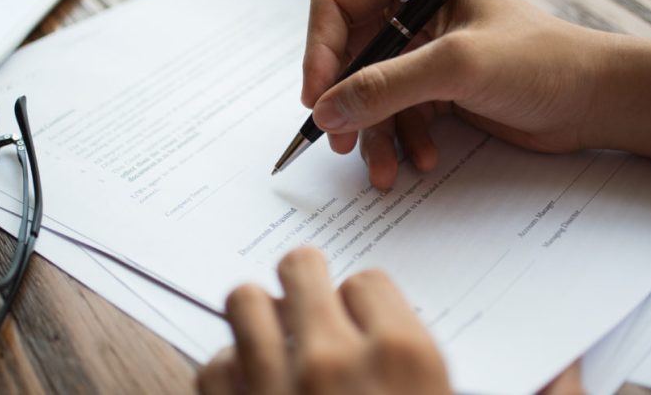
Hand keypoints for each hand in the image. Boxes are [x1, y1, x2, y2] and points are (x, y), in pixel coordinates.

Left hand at [197, 247, 451, 394]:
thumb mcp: (436, 390)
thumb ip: (406, 356)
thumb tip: (375, 327)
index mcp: (402, 355)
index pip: (367, 282)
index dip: (361, 302)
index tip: (359, 320)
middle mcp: (333, 360)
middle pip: (300, 267)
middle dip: (304, 279)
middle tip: (306, 300)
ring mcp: (275, 387)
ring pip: (245, 301)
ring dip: (259, 315)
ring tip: (272, 336)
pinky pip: (214, 364)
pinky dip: (229, 368)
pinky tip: (249, 382)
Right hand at [302, 0, 650, 187]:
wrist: (593, 102)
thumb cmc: (540, 63)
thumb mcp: (457, 67)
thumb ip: (386, 86)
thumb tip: (325, 110)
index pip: (337, 7)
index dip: (319, 53)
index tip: (316, 100)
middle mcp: (412, 8)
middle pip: (348, 56)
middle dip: (347, 103)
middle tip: (341, 142)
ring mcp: (422, 49)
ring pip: (370, 93)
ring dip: (374, 134)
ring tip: (384, 171)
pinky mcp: (434, 85)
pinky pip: (396, 114)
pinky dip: (402, 140)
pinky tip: (423, 160)